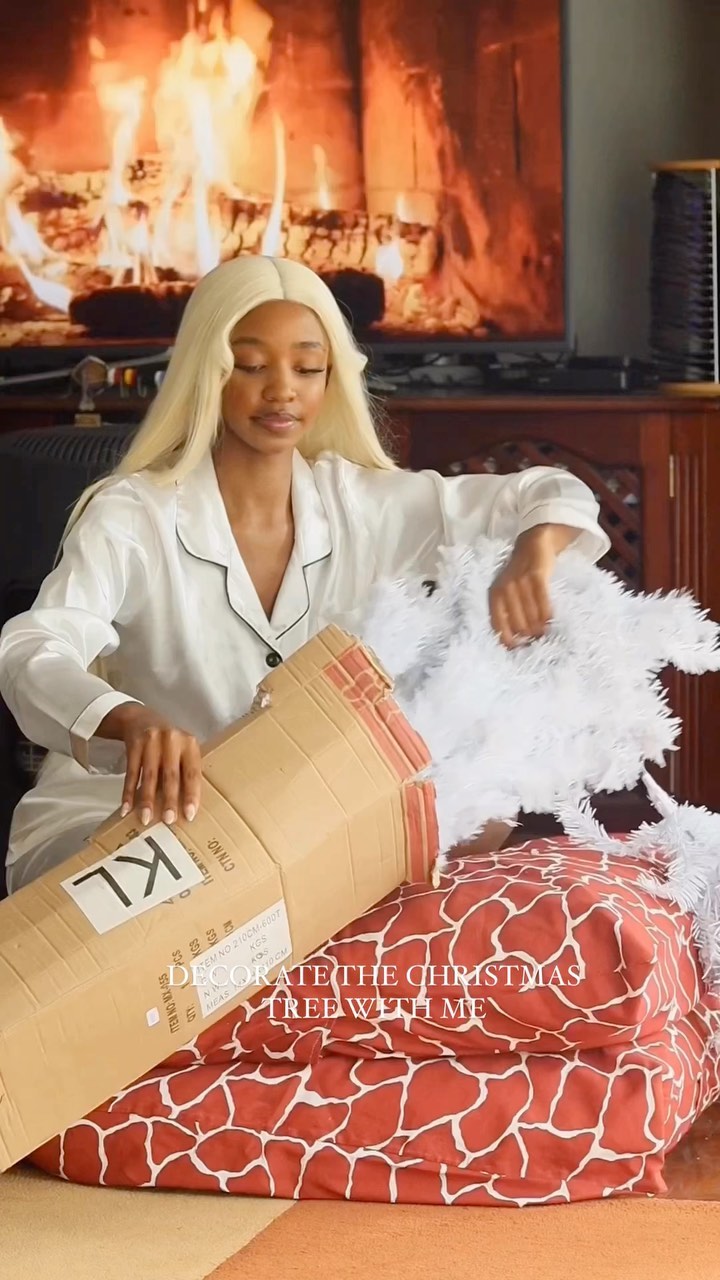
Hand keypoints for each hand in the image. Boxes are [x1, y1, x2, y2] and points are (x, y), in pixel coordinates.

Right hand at [95, 702, 201, 825]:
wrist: (140, 718)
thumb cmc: (167, 743)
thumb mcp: (181, 750)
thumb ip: (185, 771)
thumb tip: (187, 808)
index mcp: (189, 743)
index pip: (193, 772)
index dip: (191, 794)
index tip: (189, 815)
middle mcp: (171, 740)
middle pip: (170, 775)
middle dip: (169, 800)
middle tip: (168, 820)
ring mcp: (151, 741)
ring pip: (149, 775)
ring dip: (146, 800)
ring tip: (145, 819)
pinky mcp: (133, 744)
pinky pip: (130, 773)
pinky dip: (127, 792)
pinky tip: (126, 808)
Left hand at [489, 524, 575, 648]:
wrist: (532, 545)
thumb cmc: (520, 574)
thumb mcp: (507, 591)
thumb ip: (508, 610)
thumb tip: (515, 639)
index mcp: (495, 595)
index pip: (498, 626)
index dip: (508, 641)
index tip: (517, 650)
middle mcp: (505, 590)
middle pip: (519, 625)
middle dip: (529, 636)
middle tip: (537, 639)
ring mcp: (521, 583)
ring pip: (532, 616)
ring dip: (540, 628)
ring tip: (544, 631)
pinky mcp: (536, 577)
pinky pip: (543, 604)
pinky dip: (547, 615)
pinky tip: (550, 620)